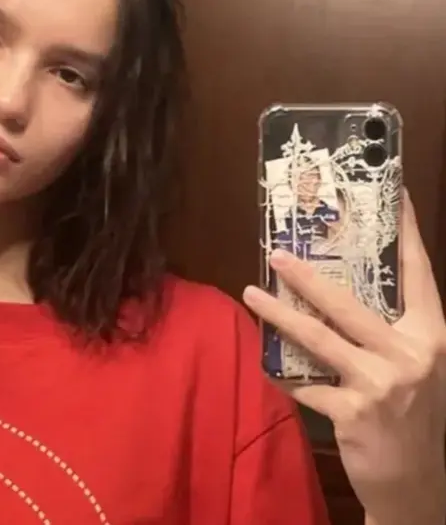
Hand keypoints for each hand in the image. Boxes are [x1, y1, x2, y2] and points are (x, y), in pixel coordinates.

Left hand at [243, 191, 445, 524]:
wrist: (421, 485)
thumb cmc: (413, 414)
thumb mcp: (413, 365)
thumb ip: (386, 330)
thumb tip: (333, 287)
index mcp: (430, 335)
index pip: (418, 274)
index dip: (406, 232)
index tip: (393, 192)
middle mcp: (411, 353)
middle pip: (349, 302)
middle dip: (307, 276)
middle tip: (275, 253)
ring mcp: (382, 383)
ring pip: (319, 337)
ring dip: (279, 314)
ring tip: (250, 294)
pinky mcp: (355, 412)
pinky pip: (306, 384)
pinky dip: (285, 374)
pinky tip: (268, 365)